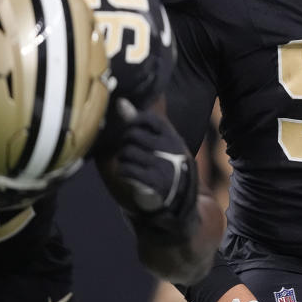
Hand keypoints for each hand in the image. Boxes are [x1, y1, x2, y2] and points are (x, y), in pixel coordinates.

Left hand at [114, 98, 196, 237]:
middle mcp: (169, 150)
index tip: (132, 128)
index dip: (135, 120)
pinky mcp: (153, 183)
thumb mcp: (164, 143)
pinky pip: (126, 170)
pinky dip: (124, 171)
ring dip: (123, 158)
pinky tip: (129, 173)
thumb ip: (142, 124)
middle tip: (129, 149)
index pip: (149, 119)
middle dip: (126, 142)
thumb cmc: (169, 164)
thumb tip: (120, 103)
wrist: (181, 199)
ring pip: (127, 153)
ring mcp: (162, 166)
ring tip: (129, 162)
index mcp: (173, 137)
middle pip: (133, 135)